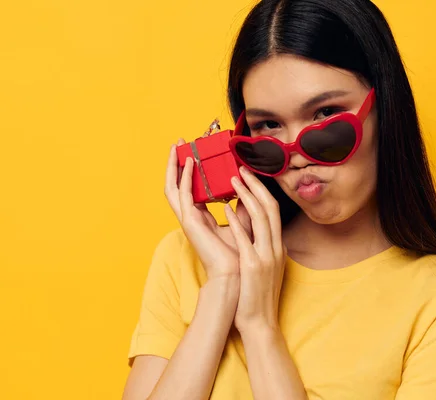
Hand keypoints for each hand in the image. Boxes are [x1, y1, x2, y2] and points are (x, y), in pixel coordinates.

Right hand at [164, 139, 251, 280]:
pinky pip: (183, 194)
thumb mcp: (242, 221)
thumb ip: (241, 203)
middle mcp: (192, 217)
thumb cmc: (239, 253)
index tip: (194, 152)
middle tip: (179, 142)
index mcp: (201, 218)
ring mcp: (188, 220)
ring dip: (174, 166)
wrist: (236, 275)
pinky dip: (185, 176)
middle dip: (176, 163)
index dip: (190, 170)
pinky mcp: (190, 222)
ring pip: (174, 187)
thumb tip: (245, 182)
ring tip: (178, 146)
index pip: (190, 189)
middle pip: (177, 185)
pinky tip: (190, 162)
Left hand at [224, 166, 286, 333]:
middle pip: (270, 208)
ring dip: (247, 195)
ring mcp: (266, 256)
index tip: (249, 176)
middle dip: (256, 186)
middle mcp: (275, 248)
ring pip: (261, 217)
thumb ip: (262, 246)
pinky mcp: (253, 265)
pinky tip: (227, 206)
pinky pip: (245, 237)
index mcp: (278, 247)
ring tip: (233, 180)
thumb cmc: (257, 295)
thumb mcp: (265, 266)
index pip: (274, 211)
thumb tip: (253, 227)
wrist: (260, 322)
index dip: (262, 191)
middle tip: (241, 169)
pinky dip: (237, 219)